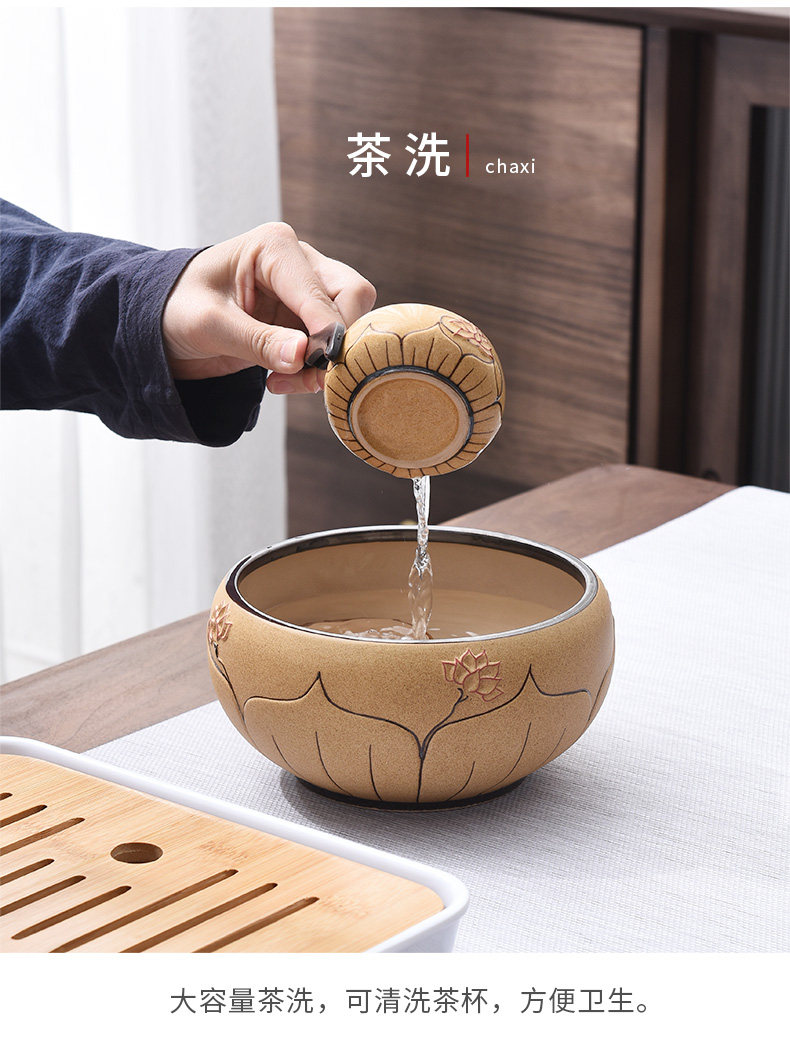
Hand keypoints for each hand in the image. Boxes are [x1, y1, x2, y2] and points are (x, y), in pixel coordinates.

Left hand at [162, 222, 375, 392]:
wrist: (162, 323)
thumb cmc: (177, 308)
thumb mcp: (209, 325)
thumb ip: (257, 340)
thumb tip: (303, 355)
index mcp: (275, 248)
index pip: (323, 290)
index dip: (328, 331)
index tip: (318, 366)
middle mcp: (299, 262)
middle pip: (353, 298)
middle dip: (337, 342)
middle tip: (308, 375)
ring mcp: (305, 291)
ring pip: (348, 324)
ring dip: (326, 361)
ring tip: (284, 381)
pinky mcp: (304, 319)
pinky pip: (330, 345)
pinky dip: (314, 369)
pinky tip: (280, 378)